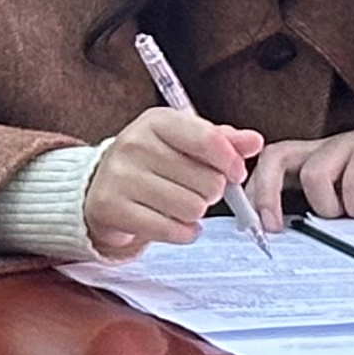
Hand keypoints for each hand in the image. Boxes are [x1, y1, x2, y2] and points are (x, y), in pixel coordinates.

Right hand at [81, 106, 265, 259]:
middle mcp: (134, 143)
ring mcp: (120, 176)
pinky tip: (171, 222)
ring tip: (177, 204)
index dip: (231, 162)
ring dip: (195, 213)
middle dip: (210, 192)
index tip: (233, 172)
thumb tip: (254, 141)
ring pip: (193, 209)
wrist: (99, 185)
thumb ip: (223, 141)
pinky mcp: (112, 208)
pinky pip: (173, 231)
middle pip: (208, 182)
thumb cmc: (152, 162)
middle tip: (191, 189)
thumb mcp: (185, 143)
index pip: (209, 140)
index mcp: (156, 121)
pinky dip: (182, 233)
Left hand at [248, 124, 353, 228]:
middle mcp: (323, 147)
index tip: (250, 224)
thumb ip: (315, 211)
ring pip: (314, 172)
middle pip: (275, 157)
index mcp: (309, 157)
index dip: (252, 190)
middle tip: (275, 226)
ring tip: (344, 216)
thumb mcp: (341, 198)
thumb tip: (286, 240)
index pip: (265, 163)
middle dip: (266, 193)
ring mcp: (349, 144)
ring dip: (324, 205)